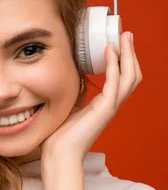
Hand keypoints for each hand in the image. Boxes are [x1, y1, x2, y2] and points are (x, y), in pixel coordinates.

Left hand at [40, 31, 141, 164]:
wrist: (58, 154)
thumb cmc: (59, 136)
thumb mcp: (69, 107)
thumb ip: (76, 93)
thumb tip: (73, 77)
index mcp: (103, 105)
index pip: (122, 79)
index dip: (123, 60)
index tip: (117, 42)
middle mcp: (111, 106)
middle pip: (132, 75)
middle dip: (131, 54)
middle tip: (126, 34)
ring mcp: (110, 108)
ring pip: (130, 77)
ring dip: (128, 55)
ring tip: (124, 37)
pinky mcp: (105, 110)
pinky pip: (115, 84)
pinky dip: (115, 65)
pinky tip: (110, 51)